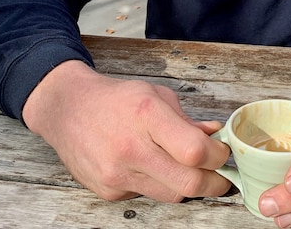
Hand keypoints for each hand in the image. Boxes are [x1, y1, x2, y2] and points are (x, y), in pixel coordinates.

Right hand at [22, 60, 230, 200]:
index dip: (218, 156)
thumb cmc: (115, 99)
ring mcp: (117, 174)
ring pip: (171, 195)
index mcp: (147, 115)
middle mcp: (131, 148)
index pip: (195, 150)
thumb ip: (187, 120)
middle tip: (223, 178)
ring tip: (194, 172)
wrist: (67, 110)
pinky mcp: (108, 191)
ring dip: (189, 186)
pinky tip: (155, 169)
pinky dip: (160, 185)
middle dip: (215, 184)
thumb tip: (215, 136)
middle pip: (188, 183)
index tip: (223, 153)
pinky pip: (147, 195)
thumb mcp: (155, 95)